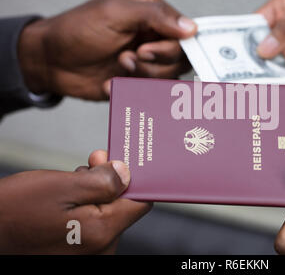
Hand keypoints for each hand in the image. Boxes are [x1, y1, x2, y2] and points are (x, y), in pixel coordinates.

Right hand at [0, 150, 150, 253]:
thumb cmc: (15, 210)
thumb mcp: (63, 186)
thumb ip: (103, 181)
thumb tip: (127, 173)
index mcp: (102, 232)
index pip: (140, 202)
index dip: (133, 178)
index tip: (120, 161)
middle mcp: (101, 248)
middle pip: (123, 206)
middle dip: (110, 181)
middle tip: (93, 162)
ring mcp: (89, 252)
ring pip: (108, 212)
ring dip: (96, 191)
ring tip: (75, 180)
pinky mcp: (78, 250)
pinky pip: (94, 222)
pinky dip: (86, 204)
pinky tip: (70, 195)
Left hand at [17, 0, 196, 99]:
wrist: (51, 61)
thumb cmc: (77, 30)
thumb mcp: (115, 13)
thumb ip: (155, 16)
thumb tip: (191, 28)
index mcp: (154, 16)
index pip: (185, 35)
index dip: (171, 48)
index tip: (145, 52)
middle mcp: (156, 39)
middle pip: (179, 61)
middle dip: (153, 65)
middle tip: (126, 58)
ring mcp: (148, 63)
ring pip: (167, 80)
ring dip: (141, 78)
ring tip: (118, 67)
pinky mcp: (138, 83)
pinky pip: (149, 95)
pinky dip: (129, 92)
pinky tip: (110, 83)